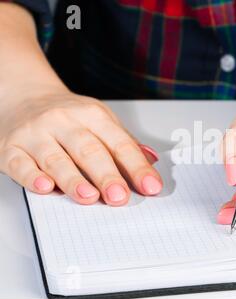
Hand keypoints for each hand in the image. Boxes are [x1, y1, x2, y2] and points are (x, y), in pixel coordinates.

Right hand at [0, 89, 161, 205]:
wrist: (23, 95)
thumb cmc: (67, 115)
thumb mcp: (100, 120)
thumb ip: (124, 142)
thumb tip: (152, 160)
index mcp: (92, 115)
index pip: (119, 143)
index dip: (137, 166)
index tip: (151, 186)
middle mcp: (64, 122)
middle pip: (89, 150)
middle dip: (107, 175)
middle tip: (120, 196)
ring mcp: (36, 134)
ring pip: (56, 159)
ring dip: (73, 180)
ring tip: (89, 197)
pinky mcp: (10, 148)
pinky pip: (20, 164)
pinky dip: (32, 177)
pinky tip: (45, 187)